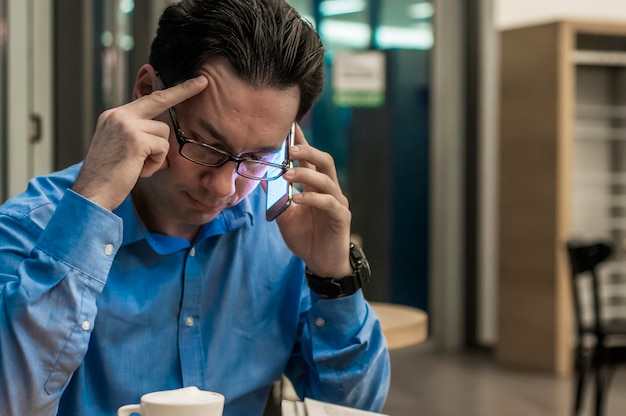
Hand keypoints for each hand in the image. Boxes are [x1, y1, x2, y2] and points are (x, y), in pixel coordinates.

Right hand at [71, 75, 207, 210]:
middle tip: (204, 82)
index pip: (146, 99)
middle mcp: (118, 115)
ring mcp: (126, 125)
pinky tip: (140, 171)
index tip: (190, 81)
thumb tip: (161, 130)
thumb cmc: (109, 177)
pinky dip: (156, 163)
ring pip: (164, 133)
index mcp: (114, 116)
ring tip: (140, 166)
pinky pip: (162, 147)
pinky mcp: (135, 139)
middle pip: (160, 99)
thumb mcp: (119, 147)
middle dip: (184, 90)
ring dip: (158, 154)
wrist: (91, 193)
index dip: (170, 91)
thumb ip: (136, 134)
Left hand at [276, 124, 352, 277]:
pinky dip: (312, 198)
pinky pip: (328, 203)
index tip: (290, 126)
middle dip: (308, 151)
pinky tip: (297, 198)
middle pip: (324, 161)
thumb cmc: (305, 237)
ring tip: (287, 174)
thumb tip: (259, 179)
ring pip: (326, 179)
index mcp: (315, 186)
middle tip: (289, 148)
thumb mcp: (284, 215)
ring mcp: (337, 202)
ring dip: (306, 174)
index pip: (309, 158)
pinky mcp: (341, 217)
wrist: (321, 263)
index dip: (302, 141)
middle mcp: (329, 189)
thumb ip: (275, 197)